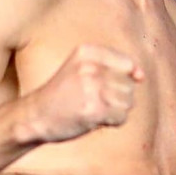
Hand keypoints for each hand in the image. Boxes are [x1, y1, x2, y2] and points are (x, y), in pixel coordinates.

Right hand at [25, 44, 143, 141]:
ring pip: (128, 101)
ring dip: (116, 110)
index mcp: (87, 52)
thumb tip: (141, 76)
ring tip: (94, 110)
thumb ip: (113, 67)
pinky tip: (95, 120)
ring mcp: (91, 87)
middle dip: (118, 97)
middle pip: (129, 84)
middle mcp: (89, 66)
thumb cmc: (63, 94)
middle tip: (94, 101)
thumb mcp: (82, 68)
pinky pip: (121, 117)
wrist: (34, 117)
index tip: (107, 88)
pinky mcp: (93, 109)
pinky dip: (113, 122)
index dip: (126, 78)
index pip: (127, 63)